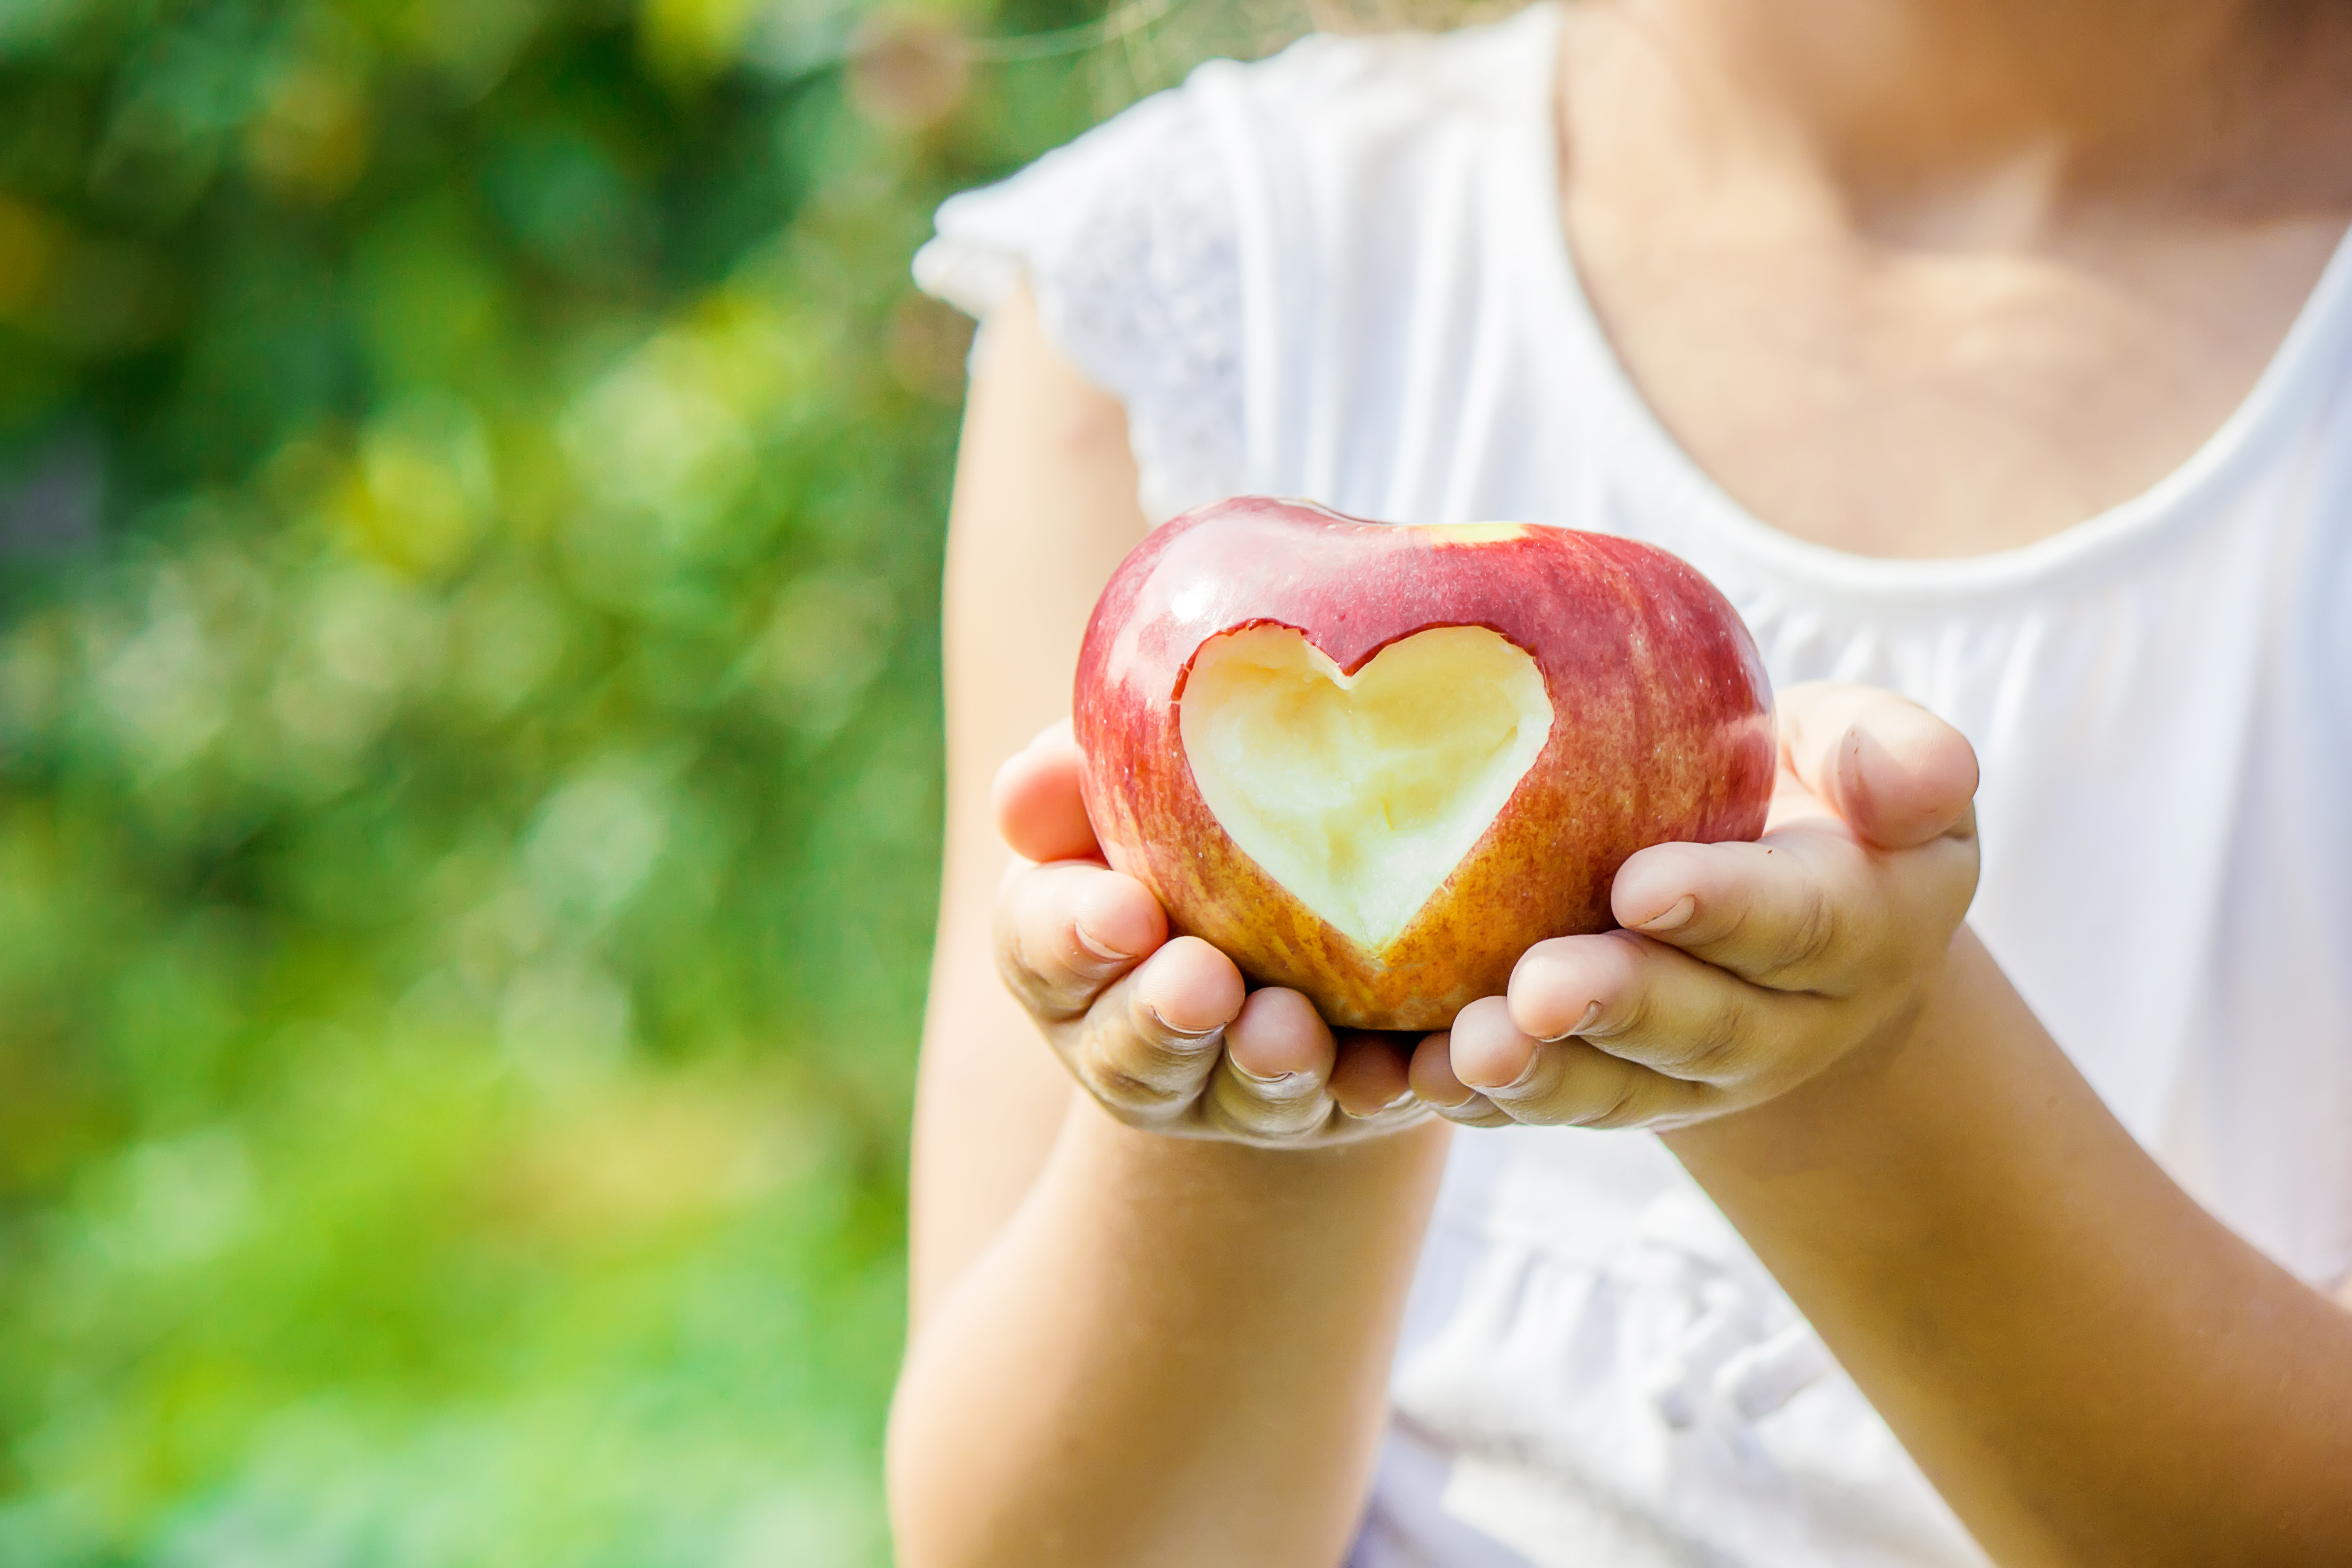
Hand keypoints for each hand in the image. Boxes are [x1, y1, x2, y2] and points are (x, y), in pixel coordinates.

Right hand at [993, 723, 1430, 1146]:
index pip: (1044, 947)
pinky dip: (1376, 1087)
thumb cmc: (1190, 801)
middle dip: (1165, 1019)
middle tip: (1203, 983)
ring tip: (1289, 1028)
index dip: (1075, 935)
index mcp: (1069, 949)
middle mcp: (1140, 1041)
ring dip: (1267, 1064)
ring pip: (1245, 1095)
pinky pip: (1361, 1105)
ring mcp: (1240, 1087)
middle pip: (1134, 1052)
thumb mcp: (1124, 778)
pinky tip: (1396, 1068)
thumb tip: (1032, 777)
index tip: (1123, 910)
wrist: (1309, 871)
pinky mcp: (1341, 1099)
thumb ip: (1073, 775)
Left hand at [1409, 682, 1980, 1130]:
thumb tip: (1923, 779)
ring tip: (1464, 1054)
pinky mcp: (1613, 1089)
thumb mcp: (1871, 755)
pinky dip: (1484, 1103)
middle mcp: (1784, 1023)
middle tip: (1534, 989)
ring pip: (1619, 1087)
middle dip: (1616, 1007)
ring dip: (1541, 1076)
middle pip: (1699, 1025)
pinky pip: (1551, 1106)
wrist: (1780, 895)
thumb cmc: (1816, 792)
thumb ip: (1895, 756)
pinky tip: (1414, 1079)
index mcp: (1861, 926)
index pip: (1797, 922)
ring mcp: (1695, 1073)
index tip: (1641, 886)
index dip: (1723, 908)